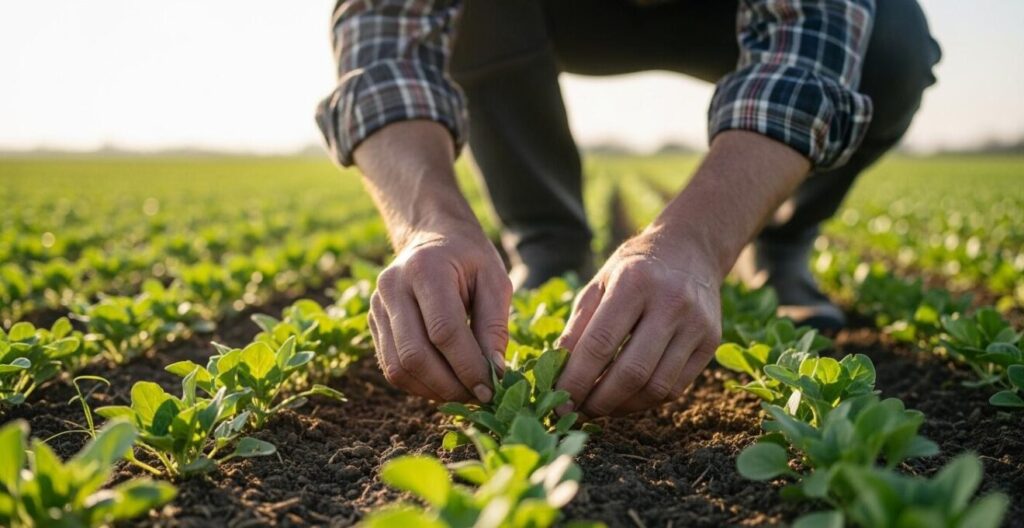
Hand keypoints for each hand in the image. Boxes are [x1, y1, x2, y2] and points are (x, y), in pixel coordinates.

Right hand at [368, 225, 511, 403]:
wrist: (431, 238)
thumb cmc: (469, 260)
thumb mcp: (495, 281)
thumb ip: (495, 326)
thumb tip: (494, 373)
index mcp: (425, 269)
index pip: (443, 330)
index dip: (468, 366)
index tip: (491, 387)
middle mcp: (392, 287)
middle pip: (415, 355)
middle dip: (450, 386)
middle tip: (479, 397)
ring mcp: (376, 306)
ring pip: (399, 368)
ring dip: (434, 391)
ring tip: (464, 393)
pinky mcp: (373, 323)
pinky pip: (392, 368)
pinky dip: (420, 384)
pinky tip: (445, 383)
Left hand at [554, 131, 810, 416]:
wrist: (690, 249)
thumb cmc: (635, 268)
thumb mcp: (600, 282)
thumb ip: (578, 325)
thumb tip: (557, 372)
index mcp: (634, 283)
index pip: (600, 343)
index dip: (576, 379)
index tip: (559, 400)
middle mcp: (670, 303)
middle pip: (631, 372)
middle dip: (599, 401)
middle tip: (577, 410)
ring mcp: (696, 324)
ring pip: (656, 387)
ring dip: (622, 407)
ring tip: (599, 406)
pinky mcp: (711, 341)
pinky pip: (676, 387)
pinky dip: (646, 401)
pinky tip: (626, 398)